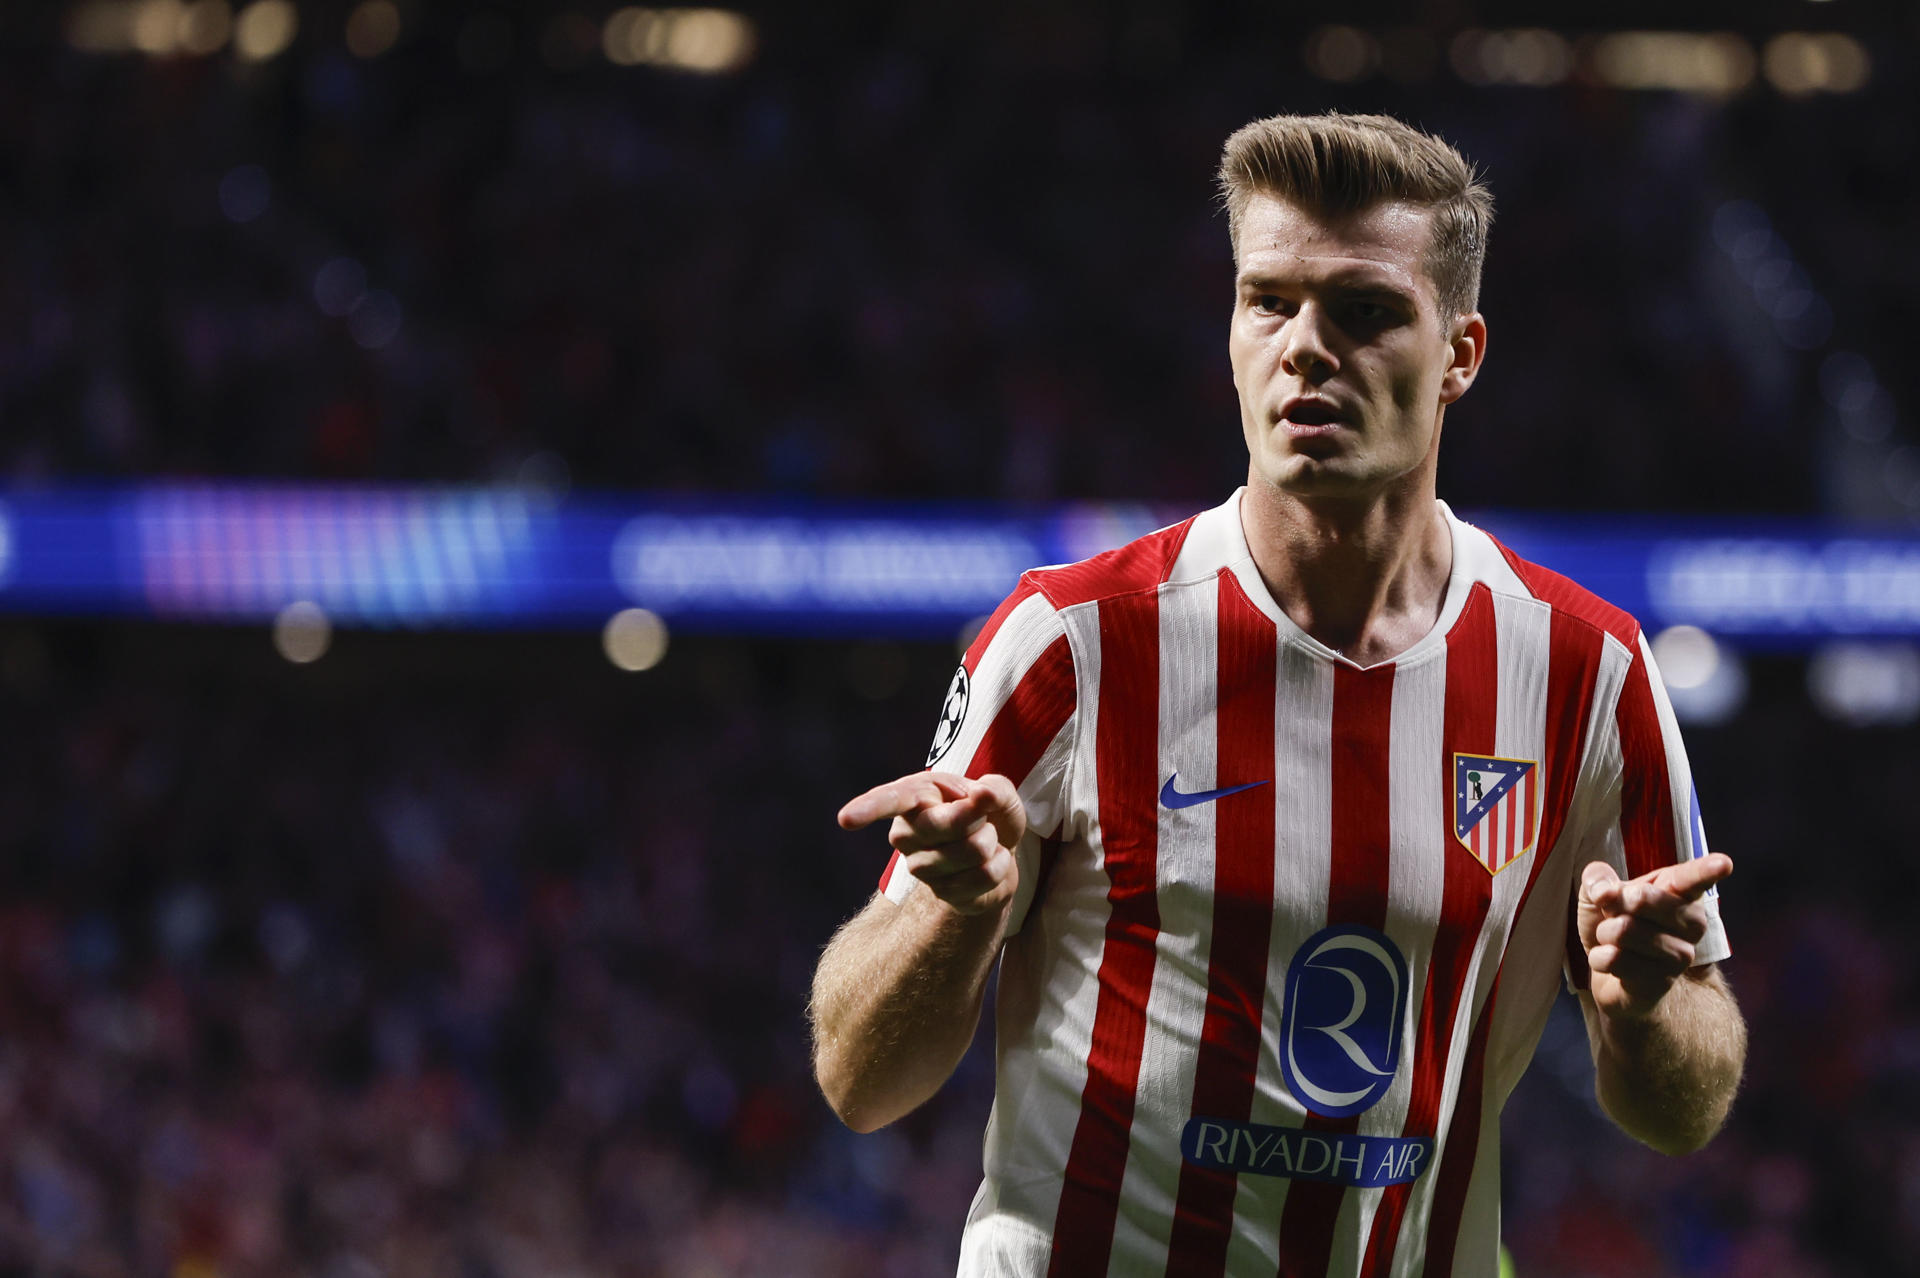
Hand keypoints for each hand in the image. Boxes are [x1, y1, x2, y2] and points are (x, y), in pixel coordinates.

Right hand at [838, 772, 1026, 916]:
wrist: (998, 851)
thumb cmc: (988, 812)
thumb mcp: (997, 791)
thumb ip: (994, 788)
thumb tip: (982, 793)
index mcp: (915, 796)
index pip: (890, 800)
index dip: (869, 808)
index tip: (847, 819)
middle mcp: (907, 833)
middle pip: (949, 824)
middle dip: (980, 818)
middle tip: (981, 818)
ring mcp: (920, 867)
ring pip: (973, 851)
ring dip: (993, 844)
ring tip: (983, 842)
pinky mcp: (941, 893)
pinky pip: (985, 876)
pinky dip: (1001, 866)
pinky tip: (988, 863)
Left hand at [1578, 853, 1732, 1020]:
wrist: (1611, 972)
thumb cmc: (1612, 922)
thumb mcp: (1597, 890)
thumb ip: (1598, 878)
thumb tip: (1605, 891)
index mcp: (1678, 891)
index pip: (1693, 879)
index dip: (1706, 871)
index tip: (1723, 864)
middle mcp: (1690, 922)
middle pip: (1643, 898)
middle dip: (1613, 904)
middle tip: (1614, 913)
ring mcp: (1681, 954)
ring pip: (1625, 931)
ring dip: (1604, 934)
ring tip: (1612, 940)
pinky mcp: (1663, 981)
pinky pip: (1616, 960)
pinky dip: (1600, 958)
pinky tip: (1612, 961)